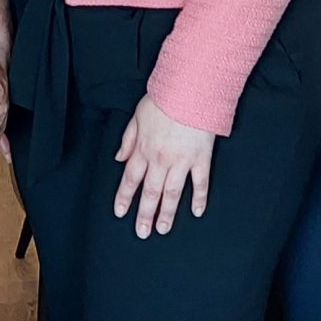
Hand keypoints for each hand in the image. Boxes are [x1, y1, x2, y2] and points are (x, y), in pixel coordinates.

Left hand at [113, 94, 215, 237]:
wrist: (190, 90)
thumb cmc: (165, 99)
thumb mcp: (137, 116)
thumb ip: (128, 139)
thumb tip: (119, 157)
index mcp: (143, 149)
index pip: (130, 179)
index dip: (124, 197)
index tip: (120, 212)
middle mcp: (160, 160)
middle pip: (150, 192)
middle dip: (145, 214)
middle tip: (142, 231)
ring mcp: (181, 161)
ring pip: (172, 194)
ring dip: (167, 214)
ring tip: (163, 229)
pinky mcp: (201, 158)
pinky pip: (200, 183)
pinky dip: (199, 199)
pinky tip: (196, 211)